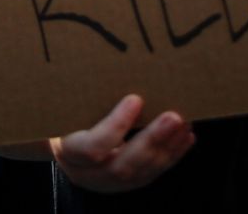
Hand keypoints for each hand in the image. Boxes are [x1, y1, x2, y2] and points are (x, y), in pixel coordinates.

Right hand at [50, 94, 194, 193]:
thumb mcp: (68, 106)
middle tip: (173, 117)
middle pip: (121, 166)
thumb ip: (86, 95)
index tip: (135, 99)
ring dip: (167, 148)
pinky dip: (172, 156)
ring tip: (184, 124)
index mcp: (69, 152)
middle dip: (151, 141)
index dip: (115, 126)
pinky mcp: (125, 184)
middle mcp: (86, 174)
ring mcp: (107, 183)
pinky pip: (151, 174)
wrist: (61, 142)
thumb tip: (120, 62)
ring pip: (140, 174)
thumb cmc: (65, 115)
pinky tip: (186, 137)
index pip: (92, 147)